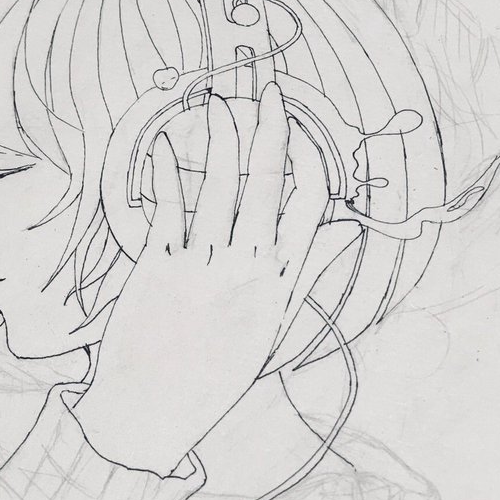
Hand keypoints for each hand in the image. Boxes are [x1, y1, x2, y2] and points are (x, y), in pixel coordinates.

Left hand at [75, 82, 328, 474]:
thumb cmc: (216, 371)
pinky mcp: (155, 268)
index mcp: (278, 285)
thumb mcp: (272, 327)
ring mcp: (200, 267)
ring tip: (222, 101)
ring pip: (218, 188)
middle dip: (270, 130)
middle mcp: (245, 270)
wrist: (149, 412)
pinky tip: (163, 142)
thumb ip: (306, 271)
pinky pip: (165, 210)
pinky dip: (165, 174)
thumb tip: (349, 231)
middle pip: (265, 186)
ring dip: (222, 139)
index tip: (302, 127)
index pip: (308, 209)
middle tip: (271, 87)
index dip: (308, 161)